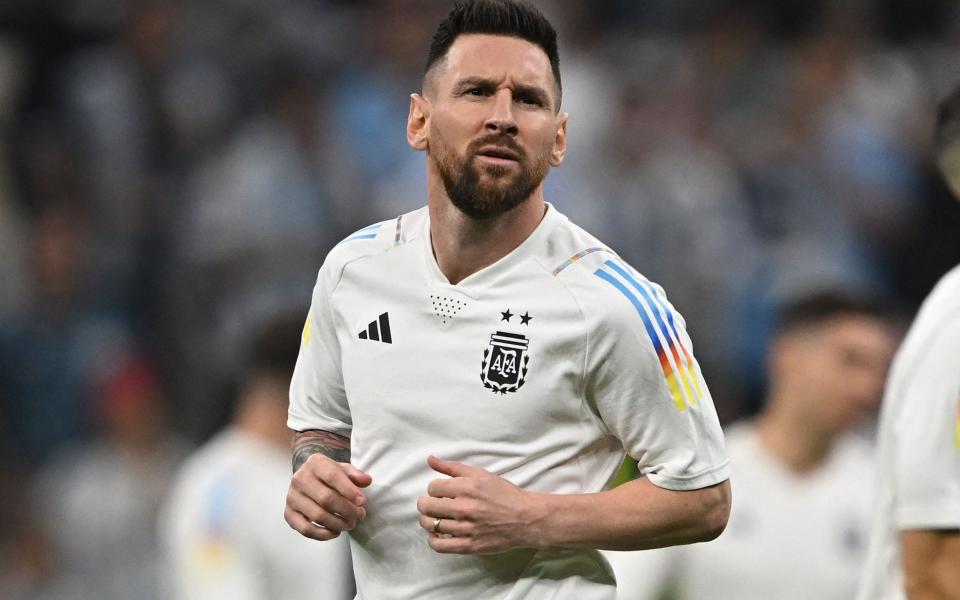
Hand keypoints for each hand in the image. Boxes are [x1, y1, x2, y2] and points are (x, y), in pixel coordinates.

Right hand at [285, 453, 371, 540]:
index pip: (333, 476)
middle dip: (347, 510)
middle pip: (326, 499)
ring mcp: (292, 497)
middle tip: (360, 516)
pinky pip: (305, 529)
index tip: (363, 502)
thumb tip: (367, 481)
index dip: (349, 491)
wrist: (308, 476)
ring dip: (338, 523)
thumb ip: (355, 475)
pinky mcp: (289, 513)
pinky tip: (336, 532)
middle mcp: (299, 478)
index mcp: (315, 463)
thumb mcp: (343, 468)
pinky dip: (322, 534)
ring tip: (350, 524)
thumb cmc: (329, 474)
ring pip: (317, 515)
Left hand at [417, 455, 539, 553]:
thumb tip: (430, 459)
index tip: (441, 492)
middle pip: (427, 506)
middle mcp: (465, 507)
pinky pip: (440, 546)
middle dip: (426, 504)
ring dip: (428, 520)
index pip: (433, 487)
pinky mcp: (470, 545)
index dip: (434, 488)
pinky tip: (437, 534)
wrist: (526, 519)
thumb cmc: (505, 494)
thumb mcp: (481, 474)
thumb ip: (453, 467)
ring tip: (435, 518)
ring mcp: (467, 528)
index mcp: (468, 487)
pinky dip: (433, 540)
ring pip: (431, 525)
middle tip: (433, 504)